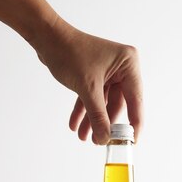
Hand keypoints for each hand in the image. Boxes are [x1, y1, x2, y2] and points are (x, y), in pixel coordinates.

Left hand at [31, 19, 143, 144]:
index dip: (133, 124)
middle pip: (118, 104)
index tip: (132, 143)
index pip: (136, 100)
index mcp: (129, 64)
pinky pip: (93, 98)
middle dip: (105, 123)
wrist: (46, 38)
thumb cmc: (69, 52)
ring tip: (84, 137)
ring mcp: (108, 72)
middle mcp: (122, 67)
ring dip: (93, 120)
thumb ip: (98, 115)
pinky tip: (76, 125)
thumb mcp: (87, 88)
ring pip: (103, 103)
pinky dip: (85, 111)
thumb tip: (105, 138)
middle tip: (100, 141)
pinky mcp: (95, 75)